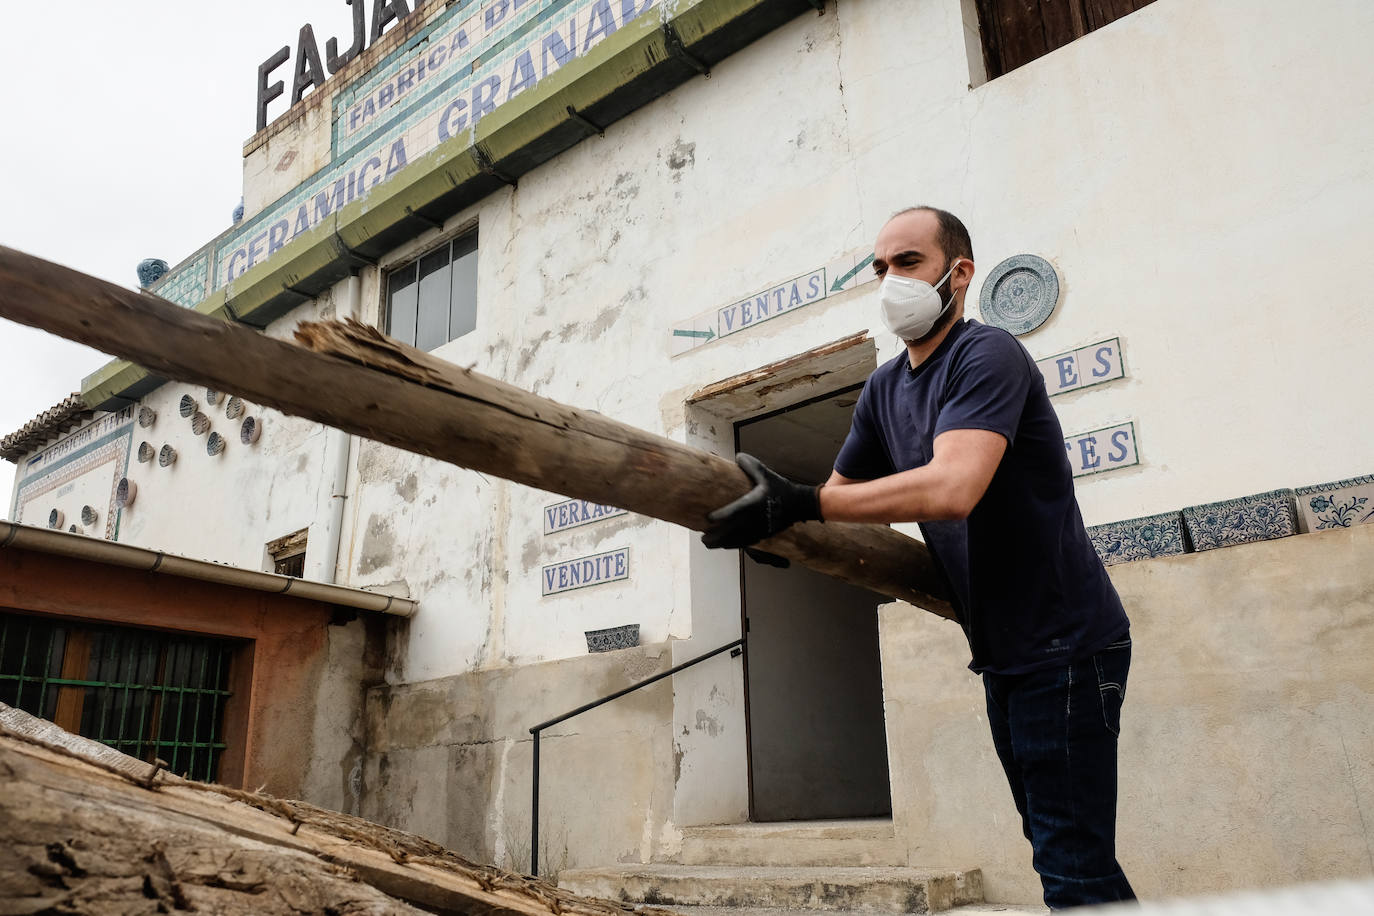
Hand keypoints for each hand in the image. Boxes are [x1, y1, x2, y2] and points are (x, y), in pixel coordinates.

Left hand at [701, 453, 821, 549]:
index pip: (733, 512)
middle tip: (702, 537)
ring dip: (721, 544)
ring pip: (735, 542)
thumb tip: (738, 457)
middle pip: (730, 533)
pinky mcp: (762, 536)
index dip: (719, 517)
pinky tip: (724, 545)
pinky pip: (744, 544)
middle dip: (714, 537)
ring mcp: (758, 530)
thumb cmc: (781, 488)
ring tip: (708, 542)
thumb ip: (751, 466)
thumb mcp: (766, 474)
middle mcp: (754, 520)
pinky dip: (732, 545)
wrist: (799, 505)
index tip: (707, 519)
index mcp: (753, 504)